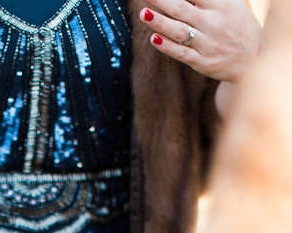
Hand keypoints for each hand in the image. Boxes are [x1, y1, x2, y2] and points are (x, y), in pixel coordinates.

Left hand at [141, 0, 260, 82]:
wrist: (255, 59)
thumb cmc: (238, 26)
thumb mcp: (232, 4)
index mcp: (221, 5)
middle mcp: (213, 23)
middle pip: (182, 9)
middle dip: (162, 0)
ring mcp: (207, 43)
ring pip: (179, 31)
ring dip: (160, 22)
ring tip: (144, 13)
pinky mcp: (202, 61)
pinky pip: (182, 53)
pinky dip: (167, 47)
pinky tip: (154, 39)